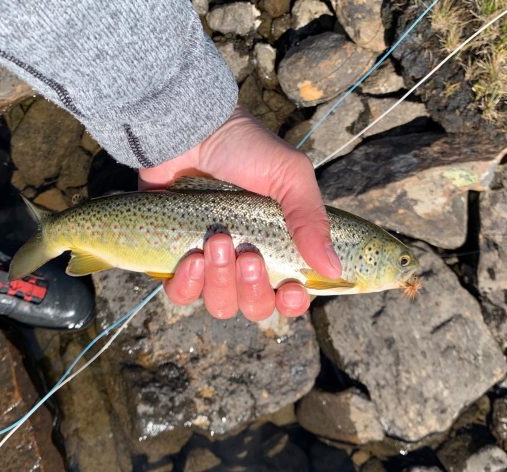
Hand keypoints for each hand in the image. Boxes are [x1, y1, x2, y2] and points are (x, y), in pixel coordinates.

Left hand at [139, 106, 341, 320]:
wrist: (190, 129)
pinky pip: (180, 295)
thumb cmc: (245, 148)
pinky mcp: (174, 258)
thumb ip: (310, 220)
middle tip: (247, 253)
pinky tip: (191, 259)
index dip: (292, 303)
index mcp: (277, 247)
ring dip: (221, 280)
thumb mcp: (289, 176)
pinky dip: (187, 284)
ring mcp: (208, 263)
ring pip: (220, 304)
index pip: (289, 295)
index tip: (291, 290)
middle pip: (255, 306)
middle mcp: (244, 261)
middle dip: (253, 288)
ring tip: (216, 240)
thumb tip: (332, 268)